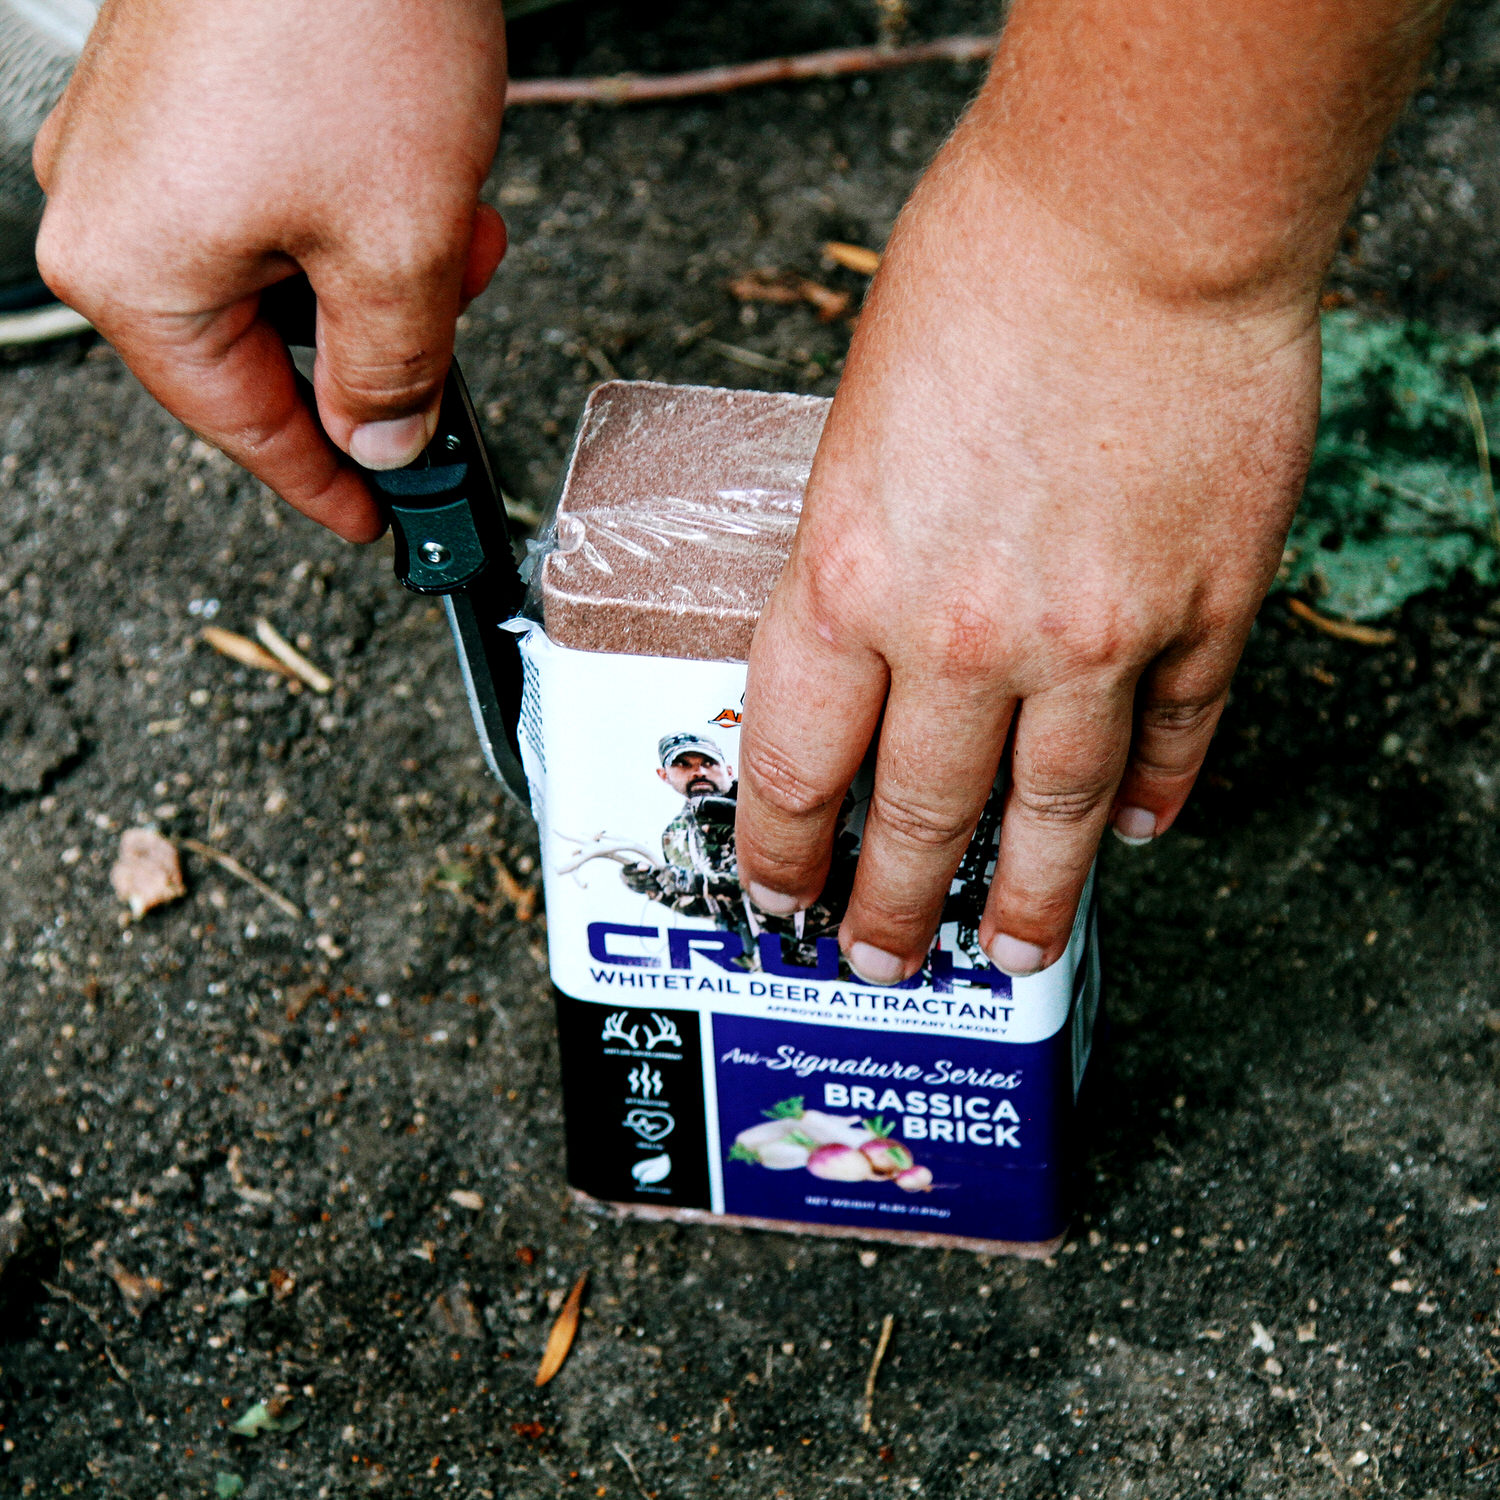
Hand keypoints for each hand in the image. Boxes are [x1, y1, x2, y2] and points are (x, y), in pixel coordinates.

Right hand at [33, 0, 507, 540]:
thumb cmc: (345, 24)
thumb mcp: (397, 250)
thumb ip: (391, 373)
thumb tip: (384, 440)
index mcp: (135, 271)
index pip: (245, 427)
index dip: (328, 486)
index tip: (381, 522)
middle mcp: (115, 208)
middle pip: (266, 350)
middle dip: (380, 349)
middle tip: (456, 337)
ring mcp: (145, 145)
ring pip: (286, 275)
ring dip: (382, 273)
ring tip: (454, 226)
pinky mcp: (188, 96)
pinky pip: (279, 202)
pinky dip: (359, 211)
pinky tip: (421, 176)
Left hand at [734, 147, 1320, 983]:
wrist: (1142, 210)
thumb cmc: (981, 277)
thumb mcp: (856, 434)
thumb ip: (858, 565)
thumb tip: (870, 655)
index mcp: (847, 582)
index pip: (797, 770)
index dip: (783, 853)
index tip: (781, 895)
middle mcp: (964, 636)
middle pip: (921, 819)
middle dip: (892, 906)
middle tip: (882, 957)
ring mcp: (1095, 637)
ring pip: (1053, 814)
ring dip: (1028, 899)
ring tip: (1010, 954)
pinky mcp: (1205, 610)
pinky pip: (1174, 736)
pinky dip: (1156, 792)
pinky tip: (1139, 830)